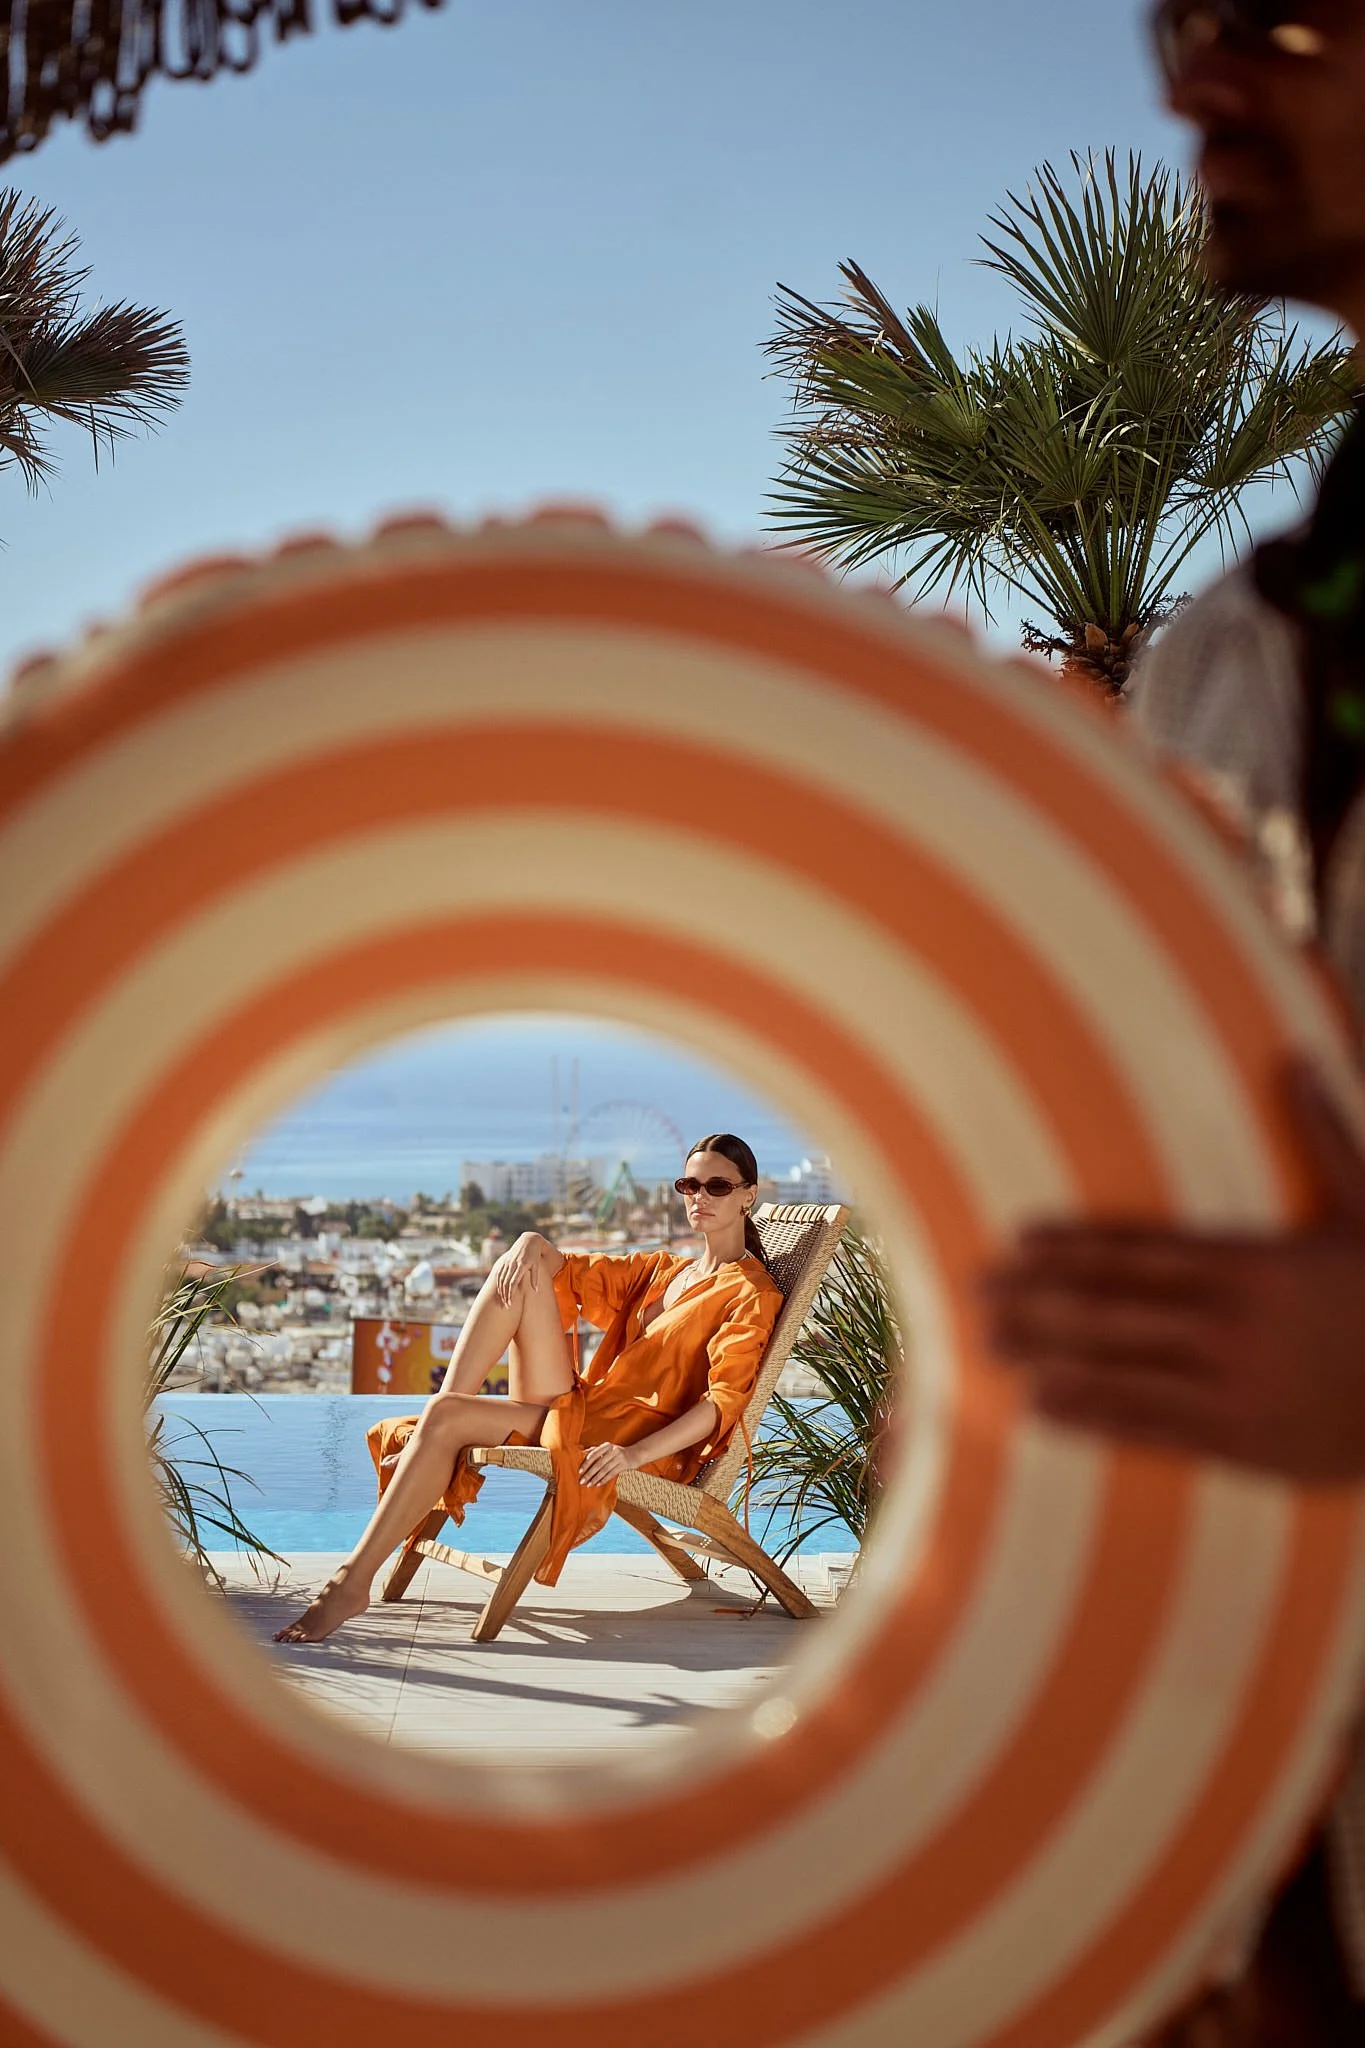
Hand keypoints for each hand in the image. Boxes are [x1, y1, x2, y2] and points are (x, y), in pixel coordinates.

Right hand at [492, 1235, 542, 1307]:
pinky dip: (498, 1283)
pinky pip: (499, 1273)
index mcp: (521, 1266)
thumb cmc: (535, 1255)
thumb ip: (535, 1278)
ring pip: (501, 1279)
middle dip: (506, 1295)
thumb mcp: (536, 1265)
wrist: (529, 1240)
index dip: (511, 1294)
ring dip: (501, 1291)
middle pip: (506, 1283)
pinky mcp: (505, 1261)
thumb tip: (536, 1290)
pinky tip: (499, 1290)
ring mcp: (508, 1262)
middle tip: (507, 1305)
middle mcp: (513, 1264)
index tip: (511, 1303)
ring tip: (503, 1300)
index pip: (513, 1283)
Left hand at [578, 1441, 637, 1486]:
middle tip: (582, 1480)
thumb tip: (583, 1452)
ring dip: (596, 1478)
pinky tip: (598, 1484)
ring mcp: (619, 1458)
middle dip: (589, 1473)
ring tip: (588, 1484)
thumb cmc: (617, 1452)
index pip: (594, 1454)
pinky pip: (612, 1473)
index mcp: (607, 1446)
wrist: (635, 1453)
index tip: (580, 1470)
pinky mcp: (624, 1465)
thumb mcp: (608, 1448)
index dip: (587, 1462)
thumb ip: (596, 1450)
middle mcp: (613, 1451)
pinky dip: (604, 1479)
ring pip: (605, 1470)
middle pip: (599, 1463)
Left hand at [981, 1059, 1364, 1483]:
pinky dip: (1090, 1418)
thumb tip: (1298, 1057)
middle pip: (1113, 1313)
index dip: (1072, 1248)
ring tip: (988, 1348)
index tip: (1018, 1241)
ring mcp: (1236, 1392)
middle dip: (1037, 1302)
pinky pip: (1150, 1430)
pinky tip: (1040, 1408)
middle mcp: (1236, 1330)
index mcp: (1258, 1269)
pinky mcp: (1243, 1445)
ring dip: (1046, 1359)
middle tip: (976, 1295)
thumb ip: (1326, 1134)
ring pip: (1119, 1373)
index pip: (1141, 1253)